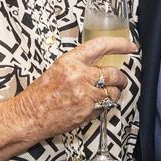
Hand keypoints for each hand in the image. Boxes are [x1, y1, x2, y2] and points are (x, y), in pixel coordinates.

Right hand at [12, 35, 135, 137]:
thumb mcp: (57, 69)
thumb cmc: (40, 94)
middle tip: (121, 79)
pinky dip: (103, 106)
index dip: (120, 44)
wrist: (29, 116)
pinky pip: (105, 106)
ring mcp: (85, 95)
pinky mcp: (87, 111)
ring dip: (114, 93)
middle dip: (122, 78)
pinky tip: (93, 105)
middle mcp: (79, 76)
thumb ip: (79, 64)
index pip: (101, 46)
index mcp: (70, 61)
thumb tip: (100, 63)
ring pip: (113, 92)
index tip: (130, 46)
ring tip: (107, 94)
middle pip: (114, 73)